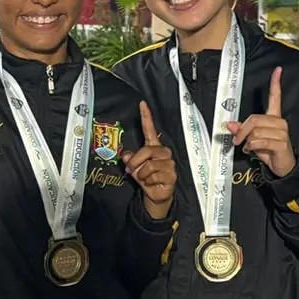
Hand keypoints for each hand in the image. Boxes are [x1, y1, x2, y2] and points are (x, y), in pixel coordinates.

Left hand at [121, 102, 176, 219]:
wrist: (155, 194)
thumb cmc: (146, 178)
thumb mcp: (134, 168)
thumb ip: (130, 159)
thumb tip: (126, 155)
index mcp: (153, 147)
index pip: (150, 130)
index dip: (146, 117)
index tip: (142, 104)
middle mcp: (163, 152)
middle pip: (147, 150)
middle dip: (136, 162)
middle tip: (132, 170)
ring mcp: (169, 163)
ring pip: (149, 165)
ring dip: (142, 174)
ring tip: (145, 178)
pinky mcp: (172, 174)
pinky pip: (154, 176)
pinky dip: (149, 181)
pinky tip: (153, 183)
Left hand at [227, 67, 295, 177]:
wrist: (284, 168)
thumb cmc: (269, 151)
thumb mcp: (252, 140)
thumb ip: (242, 130)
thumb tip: (229, 124)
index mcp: (274, 117)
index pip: (276, 97)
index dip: (275, 83)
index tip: (278, 69)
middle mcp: (280, 122)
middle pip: (254, 119)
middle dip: (241, 130)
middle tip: (237, 140)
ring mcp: (282, 132)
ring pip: (254, 132)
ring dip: (246, 141)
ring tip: (248, 147)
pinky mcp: (281, 143)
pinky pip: (258, 141)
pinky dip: (250, 147)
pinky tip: (252, 150)